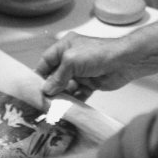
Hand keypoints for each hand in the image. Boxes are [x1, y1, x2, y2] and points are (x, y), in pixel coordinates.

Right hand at [37, 2, 157, 97]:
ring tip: (52, 109)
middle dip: (49, 88)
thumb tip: (46, 91)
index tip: (32, 89)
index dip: (39, 74)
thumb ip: (57, 76)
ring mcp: (81, 72)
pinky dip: (73, 101)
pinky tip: (66, 110)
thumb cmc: (97, 54)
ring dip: (61, 97)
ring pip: (65, 87)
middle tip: (41, 103)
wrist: (125, 62)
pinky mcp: (90, 84)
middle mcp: (71, 59)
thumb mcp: (72, 61)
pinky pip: (78, 94)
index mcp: (65, 47)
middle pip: (55, 76)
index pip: (46, 61)